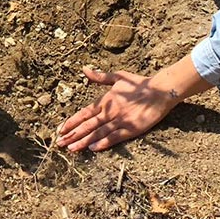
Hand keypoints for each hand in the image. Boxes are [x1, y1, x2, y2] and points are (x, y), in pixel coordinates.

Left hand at [56, 66, 177, 150]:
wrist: (160, 91)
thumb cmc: (139, 83)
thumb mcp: (117, 76)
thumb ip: (99, 77)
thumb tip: (84, 70)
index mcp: (105, 100)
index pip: (84, 113)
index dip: (72, 122)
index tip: (61, 129)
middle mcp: (110, 111)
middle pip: (87, 125)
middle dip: (72, 134)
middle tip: (59, 143)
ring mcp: (120, 121)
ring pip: (98, 133)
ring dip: (83, 141)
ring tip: (71, 148)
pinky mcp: (131, 129)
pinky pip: (114, 138)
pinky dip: (103, 143)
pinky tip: (92, 148)